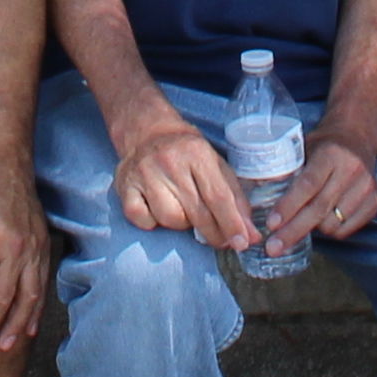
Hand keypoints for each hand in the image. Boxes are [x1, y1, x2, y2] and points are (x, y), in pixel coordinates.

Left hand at [0, 162, 49, 350]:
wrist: (1, 163)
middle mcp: (16, 248)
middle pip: (4, 298)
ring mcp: (34, 247)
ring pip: (29, 296)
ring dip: (16, 324)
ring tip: (4, 345)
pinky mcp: (43, 245)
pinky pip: (42, 284)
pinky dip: (36, 308)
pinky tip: (29, 325)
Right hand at [110, 113, 255, 248]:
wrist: (148, 132)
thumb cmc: (188, 153)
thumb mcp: (217, 166)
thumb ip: (236, 200)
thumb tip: (250, 236)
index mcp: (198, 154)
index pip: (218, 196)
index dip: (232, 224)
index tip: (243, 243)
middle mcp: (170, 162)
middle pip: (197, 213)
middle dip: (214, 234)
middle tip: (221, 240)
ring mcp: (145, 174)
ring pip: (171, 220)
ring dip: (182, 224)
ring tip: (184, 210)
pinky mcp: (125, 186)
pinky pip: (143, 220)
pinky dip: (152, 222)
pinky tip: (158, 209)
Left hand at [268, 127, 376, 252]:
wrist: (358, 137)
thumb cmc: (324, 145)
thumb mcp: (305, 147)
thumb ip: (289, 169)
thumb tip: (260, 195)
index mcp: (331, 154)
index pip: (307, 185)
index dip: (288, 206)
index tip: (271, 224)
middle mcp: (352, 171)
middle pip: (318, 209)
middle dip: (293, 231)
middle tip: (272, 247)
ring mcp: (366, 188)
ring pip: (332, 224)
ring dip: (312, 229)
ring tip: (301, 222)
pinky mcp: (375, 203)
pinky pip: (347, 229)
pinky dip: (331, 231)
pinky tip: (322, 222)